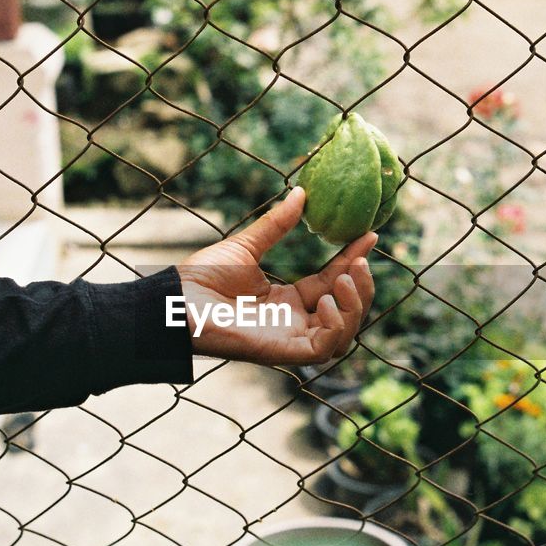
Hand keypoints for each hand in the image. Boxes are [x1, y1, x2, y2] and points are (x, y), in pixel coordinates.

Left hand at [177, 187, 377, 364]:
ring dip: (354, 307)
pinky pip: (323, 349)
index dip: (353, 261)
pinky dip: (335, 326)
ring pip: (343, 335)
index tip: (369, 235)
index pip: (332, 282)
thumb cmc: (201, 278)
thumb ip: (276, 225)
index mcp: (287, 301)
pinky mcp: (281, 352)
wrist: (175, 300)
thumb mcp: (246, 246)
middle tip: (360, 260)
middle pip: (347, 312)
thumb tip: (300, 193)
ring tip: (344, 280)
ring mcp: (289, 340)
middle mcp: (293, 323)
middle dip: (362, 288)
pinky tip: (328, 300)